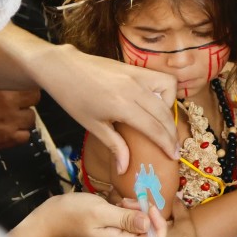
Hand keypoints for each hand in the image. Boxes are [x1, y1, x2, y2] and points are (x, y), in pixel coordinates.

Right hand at [0, 85, 39, 171]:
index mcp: (0, 86)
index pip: (30, 83)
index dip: (25, 84)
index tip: (18, 85)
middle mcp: (8, 106)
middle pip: (33, 101)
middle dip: (26, 100)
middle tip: (15, 101)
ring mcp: (7, 126)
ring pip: (30, 121)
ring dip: (23, 118)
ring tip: (10, 116)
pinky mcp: (1, 143)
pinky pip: (23, 139)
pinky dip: (18, 135)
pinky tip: (6, 131)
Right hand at [11, 193, 166, 236]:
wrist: (51, 218)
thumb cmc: (74, 214)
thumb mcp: (101, 212)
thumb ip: (126, 219)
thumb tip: (148, 223)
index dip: (158, 225)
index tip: (149, 208)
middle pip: (149, 235)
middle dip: (147, 216)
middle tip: (134, 202)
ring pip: (140, 227)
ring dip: (138, 212)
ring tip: (124, 201)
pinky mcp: (112, 230)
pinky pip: (129, 222)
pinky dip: (129, 211)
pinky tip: (119, 202)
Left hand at [36, 48, 176, 171]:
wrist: (62, 67)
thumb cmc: (73, 98)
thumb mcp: (92, 125)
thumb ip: (114, 145)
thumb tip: (124, 169)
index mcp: (122, 105)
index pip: (154, 127)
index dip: (166, 143)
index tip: (174, 156)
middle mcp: (134, 88)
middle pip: (164, 112)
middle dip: (172, 132)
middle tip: (172, 146)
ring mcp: (136, 74)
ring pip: (169, 88)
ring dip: (170, 106)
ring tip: (161, 120)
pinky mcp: (134, 67)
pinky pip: (159, 77)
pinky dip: (163, 90)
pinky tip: (153, 102)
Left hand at [115, 204, 205, 236]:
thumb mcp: (186, 227)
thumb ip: (178, 208)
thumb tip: (173, 194)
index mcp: (142, 236)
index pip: (130, 216)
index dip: (132, 207)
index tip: (136, 203)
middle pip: (121, 231)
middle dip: (126, 222)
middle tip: (131, 215)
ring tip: (132, 233)